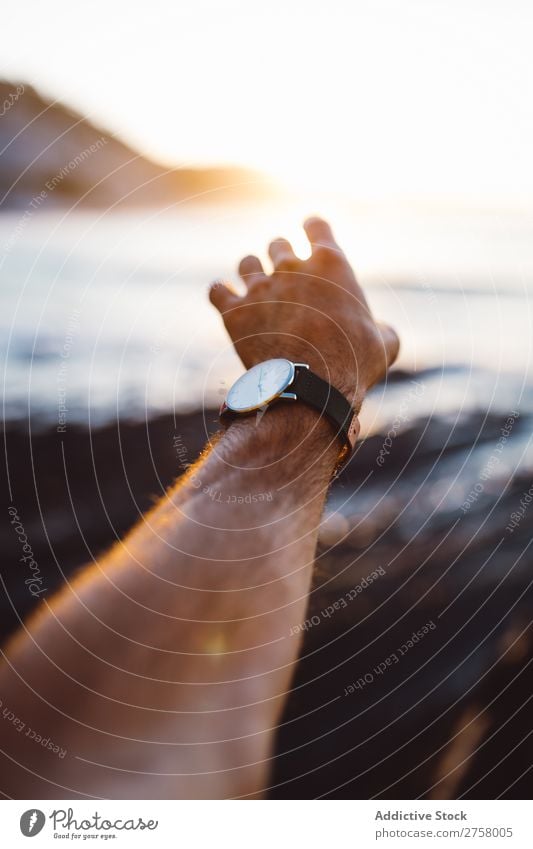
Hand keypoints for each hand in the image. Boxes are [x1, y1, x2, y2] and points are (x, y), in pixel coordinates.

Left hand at [209, 217, 398, 405]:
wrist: (311, 387)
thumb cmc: (353, 364)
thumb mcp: (384, 345)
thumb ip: (382, 328)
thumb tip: (382, 331)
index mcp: (331, 265)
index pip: (316, 225)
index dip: (312, 228)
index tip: (310, 232)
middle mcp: (292, 268)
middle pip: (278, 244)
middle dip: (281, 256)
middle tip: (285, 274)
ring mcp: (260, 288)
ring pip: (246, 263)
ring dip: (251, 271)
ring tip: (256, 287)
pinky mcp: (234, 312)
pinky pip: (217, 290)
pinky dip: (220, 294)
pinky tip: (225, 300)